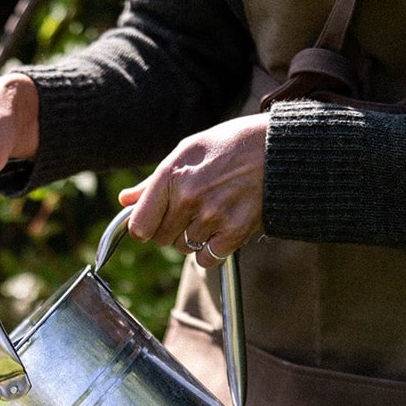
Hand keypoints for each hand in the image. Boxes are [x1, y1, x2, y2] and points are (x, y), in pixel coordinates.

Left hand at [120, 114, 268, 266]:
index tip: (154, 223)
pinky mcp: (234, 232)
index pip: (139, 226)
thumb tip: (125, 200)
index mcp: (172, 174)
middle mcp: (189, 196)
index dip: (144, 228)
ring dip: (194, 238)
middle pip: (161, 239)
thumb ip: (153, 182)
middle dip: (172, 230)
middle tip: (193, 210)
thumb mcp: (188, 152)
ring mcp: (212, 216)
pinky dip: (212, 251)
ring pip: (184, 248)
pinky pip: (206, 259)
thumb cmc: (231, 146)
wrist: (280, 148)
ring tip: (214, 211)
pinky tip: (223, 229)